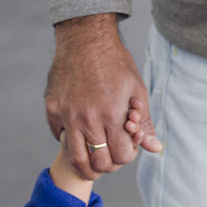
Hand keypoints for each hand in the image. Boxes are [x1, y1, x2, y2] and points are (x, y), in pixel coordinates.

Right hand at [45, 14, 161, 179]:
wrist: (83, 40)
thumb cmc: (114, 62)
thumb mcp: (136, 89)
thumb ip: (143, 122)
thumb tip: (154, 148)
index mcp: (111, 113)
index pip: (121, 155)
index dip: (126, 157)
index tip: (125, 149)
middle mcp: (87, 118)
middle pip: (98, 162)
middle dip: (108, 166)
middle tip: (109, 158)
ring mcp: (66, 115)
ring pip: (75, 157)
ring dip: (86, 165)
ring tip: (92, 161)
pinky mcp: (52, 110)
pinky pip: (59, 136)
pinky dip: (69, 140)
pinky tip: (77, 132)